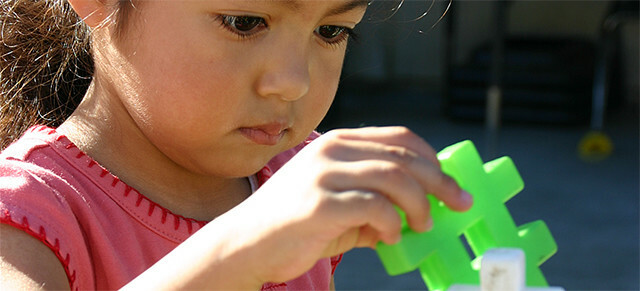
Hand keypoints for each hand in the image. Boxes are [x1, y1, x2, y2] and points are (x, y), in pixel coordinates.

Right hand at [236, 126, 472, 283]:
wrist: (247, 241)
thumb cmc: (297, 222)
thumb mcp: (340, 199)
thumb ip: (378, 198)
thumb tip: (424, 209)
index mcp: (339, 143)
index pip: (399, 138)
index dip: (432, 159)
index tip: (450, 183)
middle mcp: (332, 151)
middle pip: (404, 157)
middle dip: (439, 183)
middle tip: (456, 205)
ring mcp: (323, 175)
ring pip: (394, 179)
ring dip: (419, 205)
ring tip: (421, 225)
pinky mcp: (319, 203)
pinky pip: (373, 207)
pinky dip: (392, 224)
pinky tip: (390, 236)